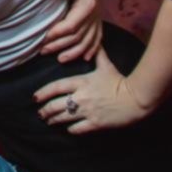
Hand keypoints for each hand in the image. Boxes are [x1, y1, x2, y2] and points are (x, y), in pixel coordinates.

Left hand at [33, 48, 151, 133]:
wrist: (136, 98)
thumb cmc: (120, 81)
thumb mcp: (106, 66)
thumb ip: (97, 55)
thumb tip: (95, 43)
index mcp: (81, 82)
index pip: (55, 87)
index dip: (43, 93)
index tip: (34, 97)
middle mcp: (80, 97)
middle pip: (55, 105)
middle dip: (45, 110)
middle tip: (40, 113)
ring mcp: (87, 111)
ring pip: (63, 117)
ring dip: (53, 120)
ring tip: (48, 121)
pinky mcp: (95, 123)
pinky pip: (77, 128)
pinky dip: (70, 129)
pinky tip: (67, 129)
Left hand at [41, 0, 102, 61]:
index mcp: (88, 0)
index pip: (74, 23)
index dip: (59, 33)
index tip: (44, 38)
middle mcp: (95, 10)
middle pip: (79, 35)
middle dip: (61, 44)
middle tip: (42, 50)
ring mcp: (97, 15)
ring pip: (89, 39)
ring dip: (74, 51)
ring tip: (59, 58)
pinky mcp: (97, 16)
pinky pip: (98, 36)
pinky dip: (92, 48)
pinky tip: (85, 58)